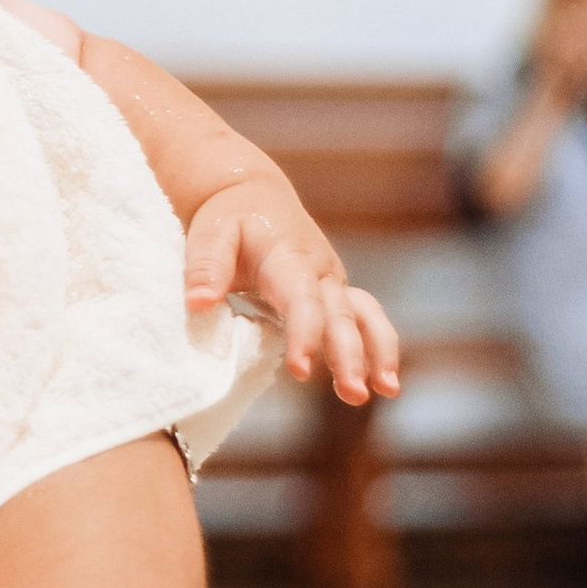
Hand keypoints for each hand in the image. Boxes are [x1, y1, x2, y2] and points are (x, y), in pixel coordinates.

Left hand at [182, 183, 399, 408]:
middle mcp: (320, 271)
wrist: (253, 194)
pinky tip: (380, 382)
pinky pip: (365, 320)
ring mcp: (332, 283)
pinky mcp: (335, 294)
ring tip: (388, 391)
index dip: (304, 335)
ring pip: (366, 316)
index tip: (300, 369)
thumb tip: (198, 304)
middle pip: (341, 316)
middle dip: (350, 355)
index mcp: (290, 258)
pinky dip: (378, 348)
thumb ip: (205, 267)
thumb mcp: (211, 233)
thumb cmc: (229, 216)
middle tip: (353, 393)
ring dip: (380, 352)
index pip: (302, 301)